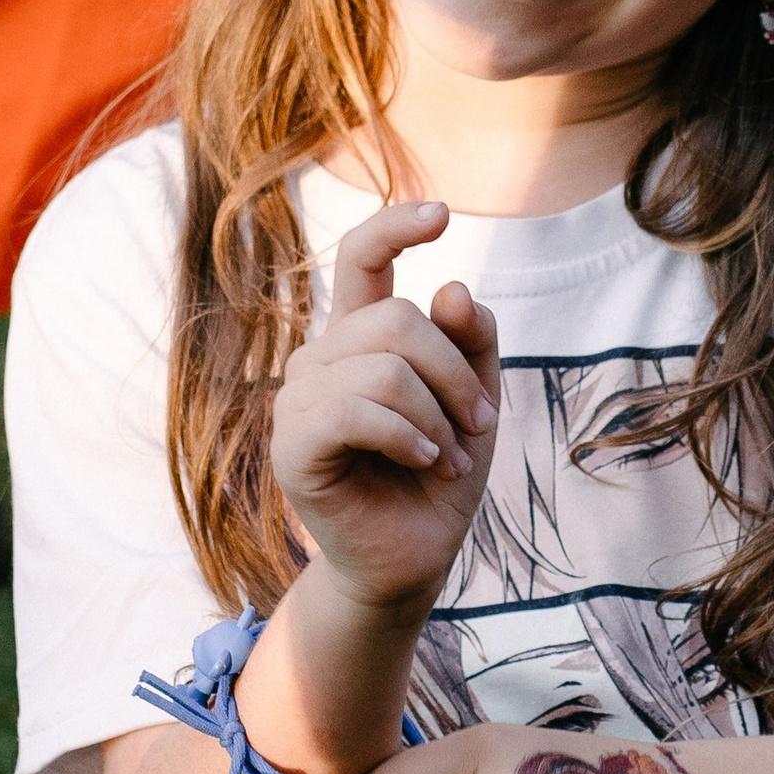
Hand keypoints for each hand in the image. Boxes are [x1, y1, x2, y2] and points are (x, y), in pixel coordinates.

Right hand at [270, 201, 500, 613]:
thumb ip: (471, 342)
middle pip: (395, 318)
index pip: (361, 258)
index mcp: (359, 338)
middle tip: (480, 425)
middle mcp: (320, 357)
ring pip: (383, 365)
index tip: (441, 214)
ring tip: (449, 457)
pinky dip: (407, 435)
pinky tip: (425, 461)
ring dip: (436, 415)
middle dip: (454, 373)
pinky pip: (355, 410)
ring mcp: (298, 399)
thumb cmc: (439, 476)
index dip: (395, 226)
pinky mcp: (292, 444)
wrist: (413, 558)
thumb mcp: (475, 400)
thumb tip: (450, 288)